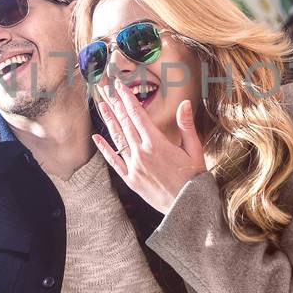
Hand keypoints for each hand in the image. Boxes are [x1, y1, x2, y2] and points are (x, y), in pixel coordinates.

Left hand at [92, 88, 207, 214]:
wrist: (187, 206)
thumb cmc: (193, 177)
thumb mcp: (195, 149)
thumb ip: (186, 125)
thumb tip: (184, 103)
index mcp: (157, 143)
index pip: (138, 115)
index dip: (127, 98)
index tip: (120, 86)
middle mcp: (142, 153)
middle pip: (125, 123)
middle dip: (115, 104)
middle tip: (107, 90)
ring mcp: (134, 166)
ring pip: (118, 139)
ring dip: (109, 121)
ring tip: (102, 105)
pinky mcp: (130, 179)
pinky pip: (113, 161)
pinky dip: (104, 148)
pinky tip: (97, 137)